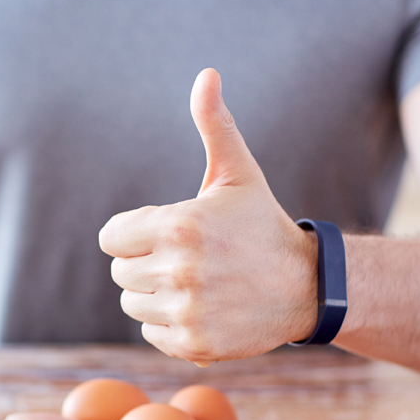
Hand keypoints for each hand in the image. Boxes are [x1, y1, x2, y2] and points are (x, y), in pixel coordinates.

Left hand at [98, 68, 318, 364]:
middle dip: (145, 263)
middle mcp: (178, 271)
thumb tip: (206, 74)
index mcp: (178, 226)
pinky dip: (169, 324)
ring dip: (155, 295)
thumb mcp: (238, 174)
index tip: (164, 233)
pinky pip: (150, 333)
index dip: (133, 233)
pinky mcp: (193, 344)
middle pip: (120, 273)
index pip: (111, 238)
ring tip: (196, 284)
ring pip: (132, 304)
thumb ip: (214, 126)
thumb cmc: (262, 225)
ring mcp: (185, 311)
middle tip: (186, 260)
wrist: (308, 286)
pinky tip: (201, 308)